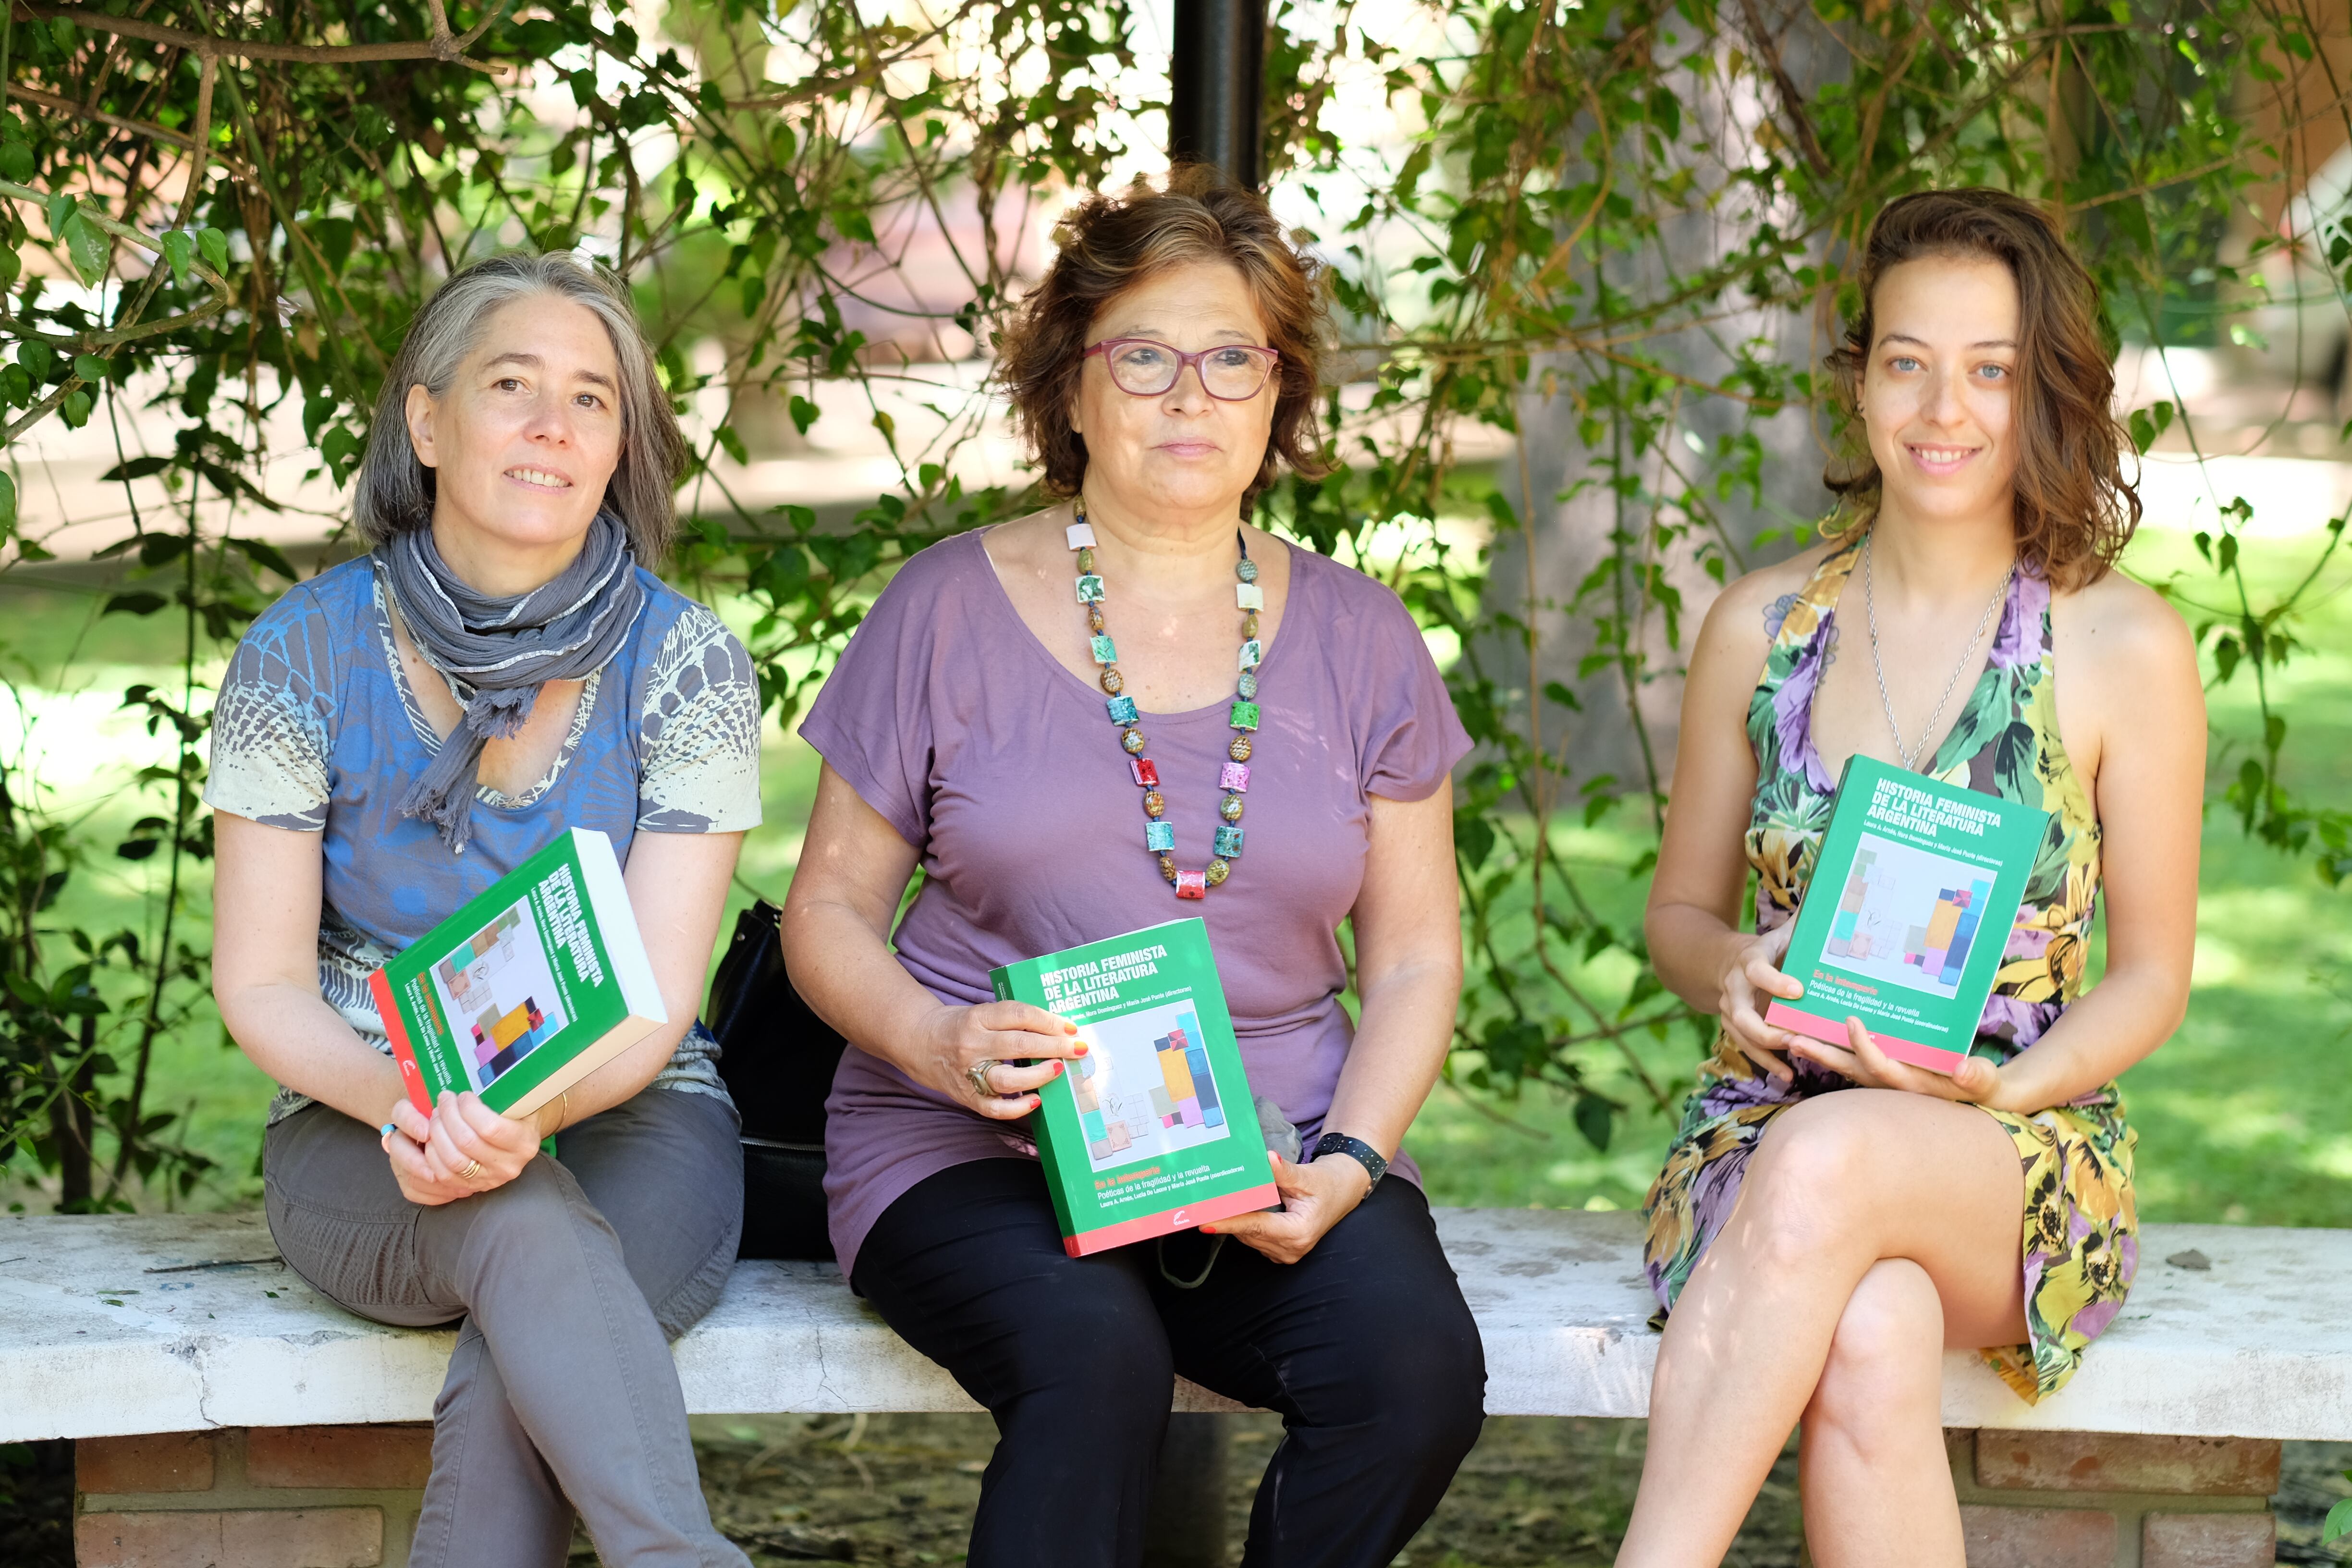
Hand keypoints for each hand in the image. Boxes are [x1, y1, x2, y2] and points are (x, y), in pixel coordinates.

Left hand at [380, 1092, 539, 1205]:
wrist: (521, 1138)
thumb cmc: (517, 1113)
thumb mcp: (520, 1101)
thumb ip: (505, 1093)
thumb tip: (479, 1077)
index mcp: (525, 1142)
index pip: (490, 1128)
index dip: (469, 1109)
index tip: (463, 1095)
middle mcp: (509, 1166)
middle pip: (466, 1142)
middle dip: (448, 1116)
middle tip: (444, 1099)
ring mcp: (490, 1180)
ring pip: (452, 1160)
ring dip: (437, 1133)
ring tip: (436, 1115)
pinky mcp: (471, 1188)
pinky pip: (443, 1175)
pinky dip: (432, 1154)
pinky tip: (433, 1136)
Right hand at [912, 1001, 1089, 1120]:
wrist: (918, 1042)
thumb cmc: (961, 1026)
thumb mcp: (982, 1013)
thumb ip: (1013, 1020)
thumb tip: (1059, 1029)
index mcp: (977, 1017)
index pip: (1018, 1014)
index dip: (1049, 1020)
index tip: (1071, 1027)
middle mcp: (972, 1044)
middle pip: (1018, 1045)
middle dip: (1054, 1046)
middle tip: (1078, 1048)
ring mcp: (968, 1072)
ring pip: (1007, 1079)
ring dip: (1038, 1075)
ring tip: (1058, 1069)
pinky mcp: (966, 1096)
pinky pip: (994, 1108)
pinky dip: (1017, 1107)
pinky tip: (1036, 1101)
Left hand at [1199, 1150, 1368, 1264]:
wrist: (1342, 1191)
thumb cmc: (1326, 1183)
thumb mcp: (1306, 1176)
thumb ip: (1284, 1171)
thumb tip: (1267, 1159)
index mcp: (1298, 1232)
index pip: (1256, 1226)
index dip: (1229, 1223)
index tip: (1204, 1222)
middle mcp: (1291, 1249)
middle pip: (1248, 1232)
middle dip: (1227, 1217)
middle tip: (1201, 1201)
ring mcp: (1285, 1253)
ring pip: (1248, 1236)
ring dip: (1234, 1220)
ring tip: (1212, 1202)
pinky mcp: (1280, 1250)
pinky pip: (1254, 1237)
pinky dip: (1243, 1223)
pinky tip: (1232, 1209)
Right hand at [1718, 921, 1800, 1080]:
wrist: (1723, 963)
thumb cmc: (1765, 949)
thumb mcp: (1779, 934)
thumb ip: (1803, 925)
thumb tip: (1833, 899)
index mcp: (1748, 961)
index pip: (1757, 971)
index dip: (1774, 981)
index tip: (1798, 990)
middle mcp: (1735, 988)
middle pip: (1742, 1015)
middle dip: (1766, 1030)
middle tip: (1794, 1037)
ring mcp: (1732, 1011)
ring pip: (1743, 1036)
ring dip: (1767, 1052)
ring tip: (1792, 1066)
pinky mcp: (1735, 1027)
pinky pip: (1747, 1049)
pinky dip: (1767, 1063)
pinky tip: (1788, 1075)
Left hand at [1788, 1014, 2018, 1109]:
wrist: (1980, 1094)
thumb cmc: (1982, 1085)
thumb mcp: (1985, 1081)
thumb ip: (1977, 1077)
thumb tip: (1964, 1070)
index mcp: (1911, 1084)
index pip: (1879, 1067)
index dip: (1863, 1046)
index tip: (1851, 1022)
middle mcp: (1892, 1082)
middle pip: (1849, 1068)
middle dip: (1821, 1054)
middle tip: (1791, 1037)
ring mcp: (1886, 1076)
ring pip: (1846, 1063)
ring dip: (1820, 1051)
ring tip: (1791, 1035)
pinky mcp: (1885, 1069)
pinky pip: (1855, 1058)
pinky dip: (1836, 1047)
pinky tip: (1818, 1031)